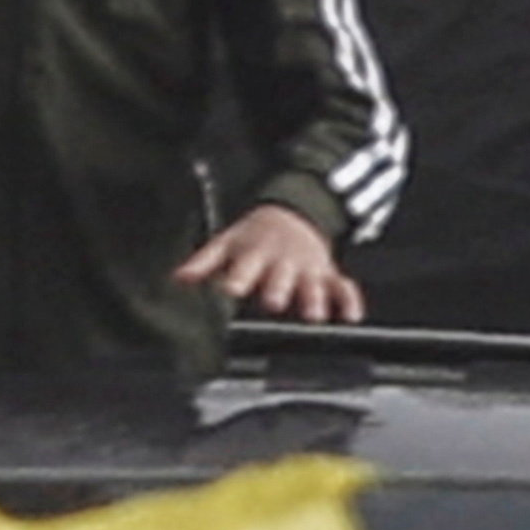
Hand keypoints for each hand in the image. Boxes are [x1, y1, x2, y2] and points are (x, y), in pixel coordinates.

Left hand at [182, 205, 364, 324]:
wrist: (294, 212)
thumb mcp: (227, 242)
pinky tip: (351, 317)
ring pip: (312, 284)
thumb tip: (179, 277)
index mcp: (255, 254)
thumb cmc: (255, 237)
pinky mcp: (328, 274)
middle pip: (281, 277)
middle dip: (278, 289)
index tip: (231, 289)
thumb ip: (204, 262)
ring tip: (314, 316)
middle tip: (274, 302)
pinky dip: (349, 300)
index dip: (237, 278)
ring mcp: (307, 269)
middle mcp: (283, 262)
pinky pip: (343, 287)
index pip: (244, 267)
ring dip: (314, 299)